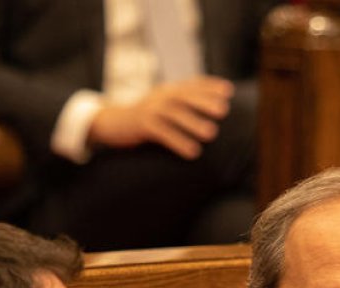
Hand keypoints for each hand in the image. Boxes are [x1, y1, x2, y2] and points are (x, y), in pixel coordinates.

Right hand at [88, 76, 233, 158]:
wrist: (111, 123)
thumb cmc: (143, 118)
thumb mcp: (161, 107)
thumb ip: (181, 106)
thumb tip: (210, 110)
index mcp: (167, 91)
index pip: (190, 84)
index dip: (209, 86)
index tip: (228, 90)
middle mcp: (159, 96)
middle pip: (184, 96)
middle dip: (205, 101)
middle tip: (224, 110)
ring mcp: (150, 110)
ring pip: (174, 114)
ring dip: (194, 123)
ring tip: (212, 133)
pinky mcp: (141, 126)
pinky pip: (162, 133)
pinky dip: (178, 142)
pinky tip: (193, 152)